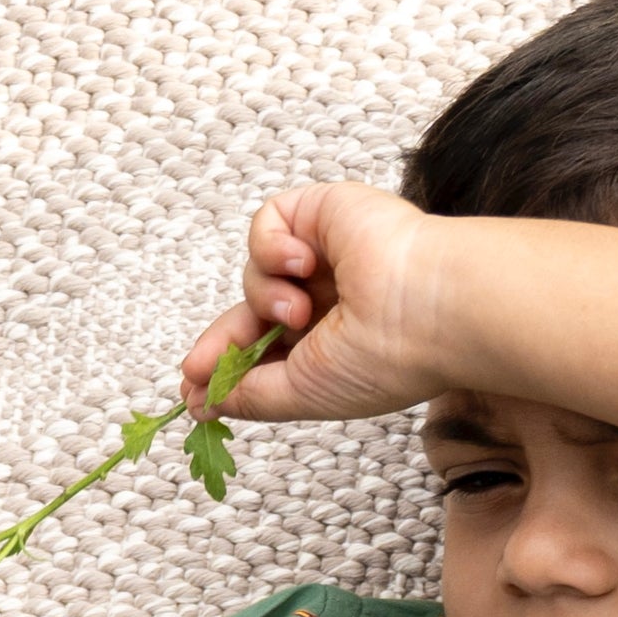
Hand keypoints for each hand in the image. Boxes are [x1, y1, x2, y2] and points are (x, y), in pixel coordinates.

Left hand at [180, 181, 451, 424]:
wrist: (427, 308)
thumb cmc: (382, 359)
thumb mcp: (303, 394)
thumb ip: (250, 396)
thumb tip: (201, 403)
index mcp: (330, 346)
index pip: (262, 353)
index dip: (223, 369)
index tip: (190, 394)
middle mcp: (327, 302)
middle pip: (249, 316)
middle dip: (223, 342)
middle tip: (196, 368)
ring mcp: (325, 257)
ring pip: (255, 274)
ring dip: (264, 297)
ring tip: (299, 310)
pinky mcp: (322, 213)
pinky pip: (266, 224)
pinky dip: (270, 246)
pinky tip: (302, 263)